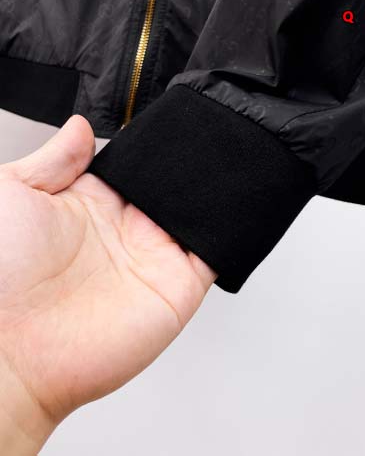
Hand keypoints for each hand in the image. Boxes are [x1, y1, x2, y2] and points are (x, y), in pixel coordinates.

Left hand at [0, 116, 216, 453]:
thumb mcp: (12, 193)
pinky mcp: (180, 286)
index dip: (151, 142)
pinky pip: (216, 251)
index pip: (133, 164)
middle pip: (170, 185)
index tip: (169, 117)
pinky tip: (238, 196)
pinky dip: (230, 227)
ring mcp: (154, 258)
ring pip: (196, 213)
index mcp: (89, 205)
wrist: (9, 353)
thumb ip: (53, 159)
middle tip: (202, 130)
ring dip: (211, 189)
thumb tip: (81, 128)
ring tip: (227, 154)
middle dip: (188, 160)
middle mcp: (124, 231)